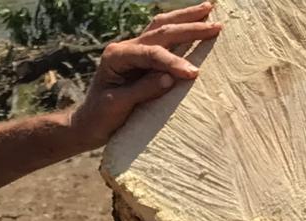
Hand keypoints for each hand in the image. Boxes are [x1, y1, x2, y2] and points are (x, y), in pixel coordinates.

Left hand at [69, 2, 222, 150]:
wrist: (89, 124)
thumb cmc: (100, 118)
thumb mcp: (118, 106)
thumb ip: (143, 90)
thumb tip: (171, 78)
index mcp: (116, 56)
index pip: (151, 54)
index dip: (173, 62)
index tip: (193, 74)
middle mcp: (125, 47)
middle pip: (161, 31)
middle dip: (190, 28)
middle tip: (216, 27)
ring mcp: (133, 49)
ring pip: (162, 26)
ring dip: (187, 17)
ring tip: (209, 7)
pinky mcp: (141, 56)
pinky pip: (162, 36)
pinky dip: (180, 27)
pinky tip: (194, 20)